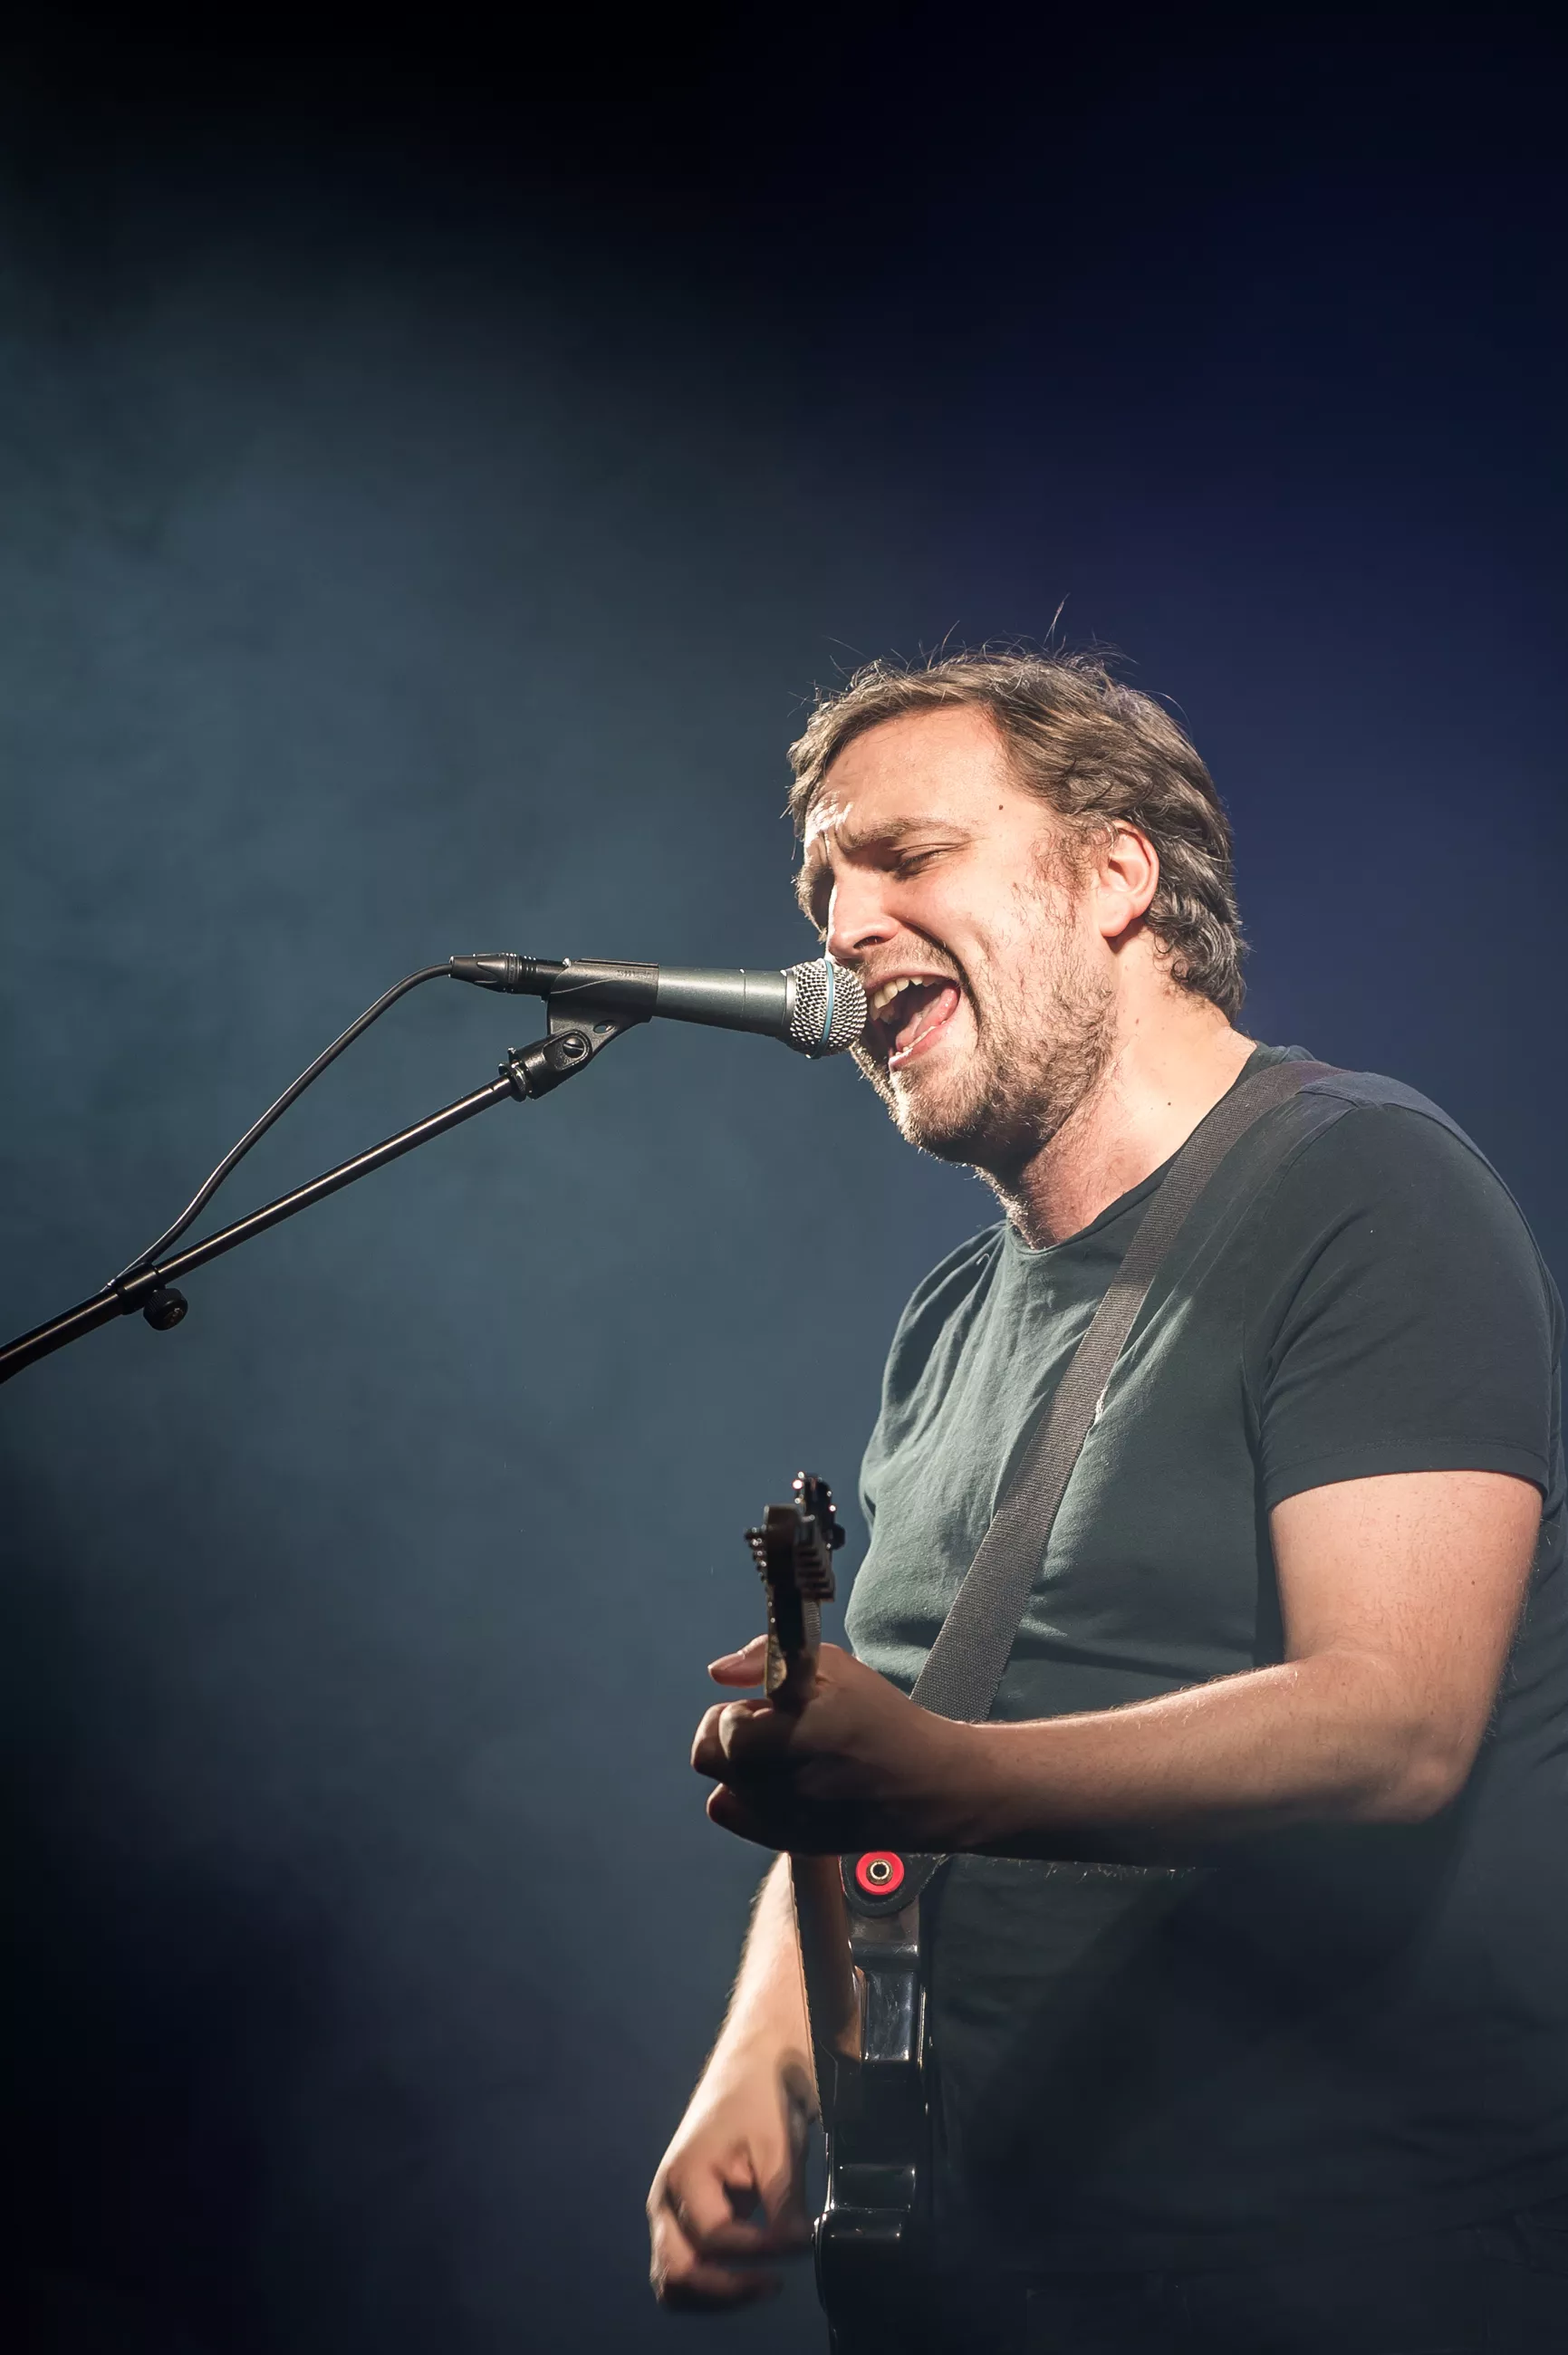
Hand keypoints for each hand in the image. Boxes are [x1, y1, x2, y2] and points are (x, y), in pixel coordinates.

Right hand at [647, 2053, 812, 2307]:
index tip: (799, 2240)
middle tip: (772, 2283)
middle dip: (724, 2290)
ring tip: (760, 2285)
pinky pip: (688, 2266)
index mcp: (683, 2177)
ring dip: (715, 2294)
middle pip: (676, 2274)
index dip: (759, 2249)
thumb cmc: (761, 2097)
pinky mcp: (687, 2219)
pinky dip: (713, 2283)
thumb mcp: (778, 2147)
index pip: (716, 2239)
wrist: (754, 2065)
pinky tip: (749, 2274)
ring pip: (675, 2280)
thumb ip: (784, 2203)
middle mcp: (666, 2201)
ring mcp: (672, 2213)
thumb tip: (798, 2249)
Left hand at [692, 1636, 974, 1852]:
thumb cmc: (882, 1718)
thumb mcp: (836, 1667)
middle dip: (733, 1734)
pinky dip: (743, 1793)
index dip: (743, 1708)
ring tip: (786, 1755)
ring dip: (742, 1763)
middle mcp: (786, 1784)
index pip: (725, 1728)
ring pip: (721, 1782)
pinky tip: (778, 1780)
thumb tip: (718, 1673)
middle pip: (711, 1757)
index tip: (771, 1705)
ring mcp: (783, 1820)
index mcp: (802, 1734)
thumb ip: (767, 1658)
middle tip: (772, 1727)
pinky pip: (729, 1812)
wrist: (928, 1787)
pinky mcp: (785, 1842)